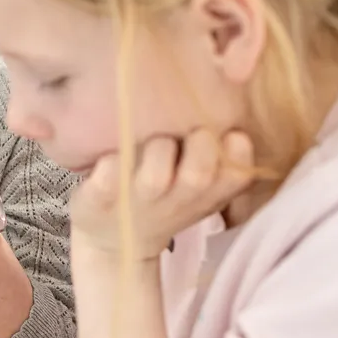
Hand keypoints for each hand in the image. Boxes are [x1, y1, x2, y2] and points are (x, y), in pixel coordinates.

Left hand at [70, 130, 253, 261]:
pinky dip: (111, 165)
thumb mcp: (196, 187)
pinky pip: (108, 179)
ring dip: (156, 151)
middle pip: (199, 176)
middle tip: (190, 134)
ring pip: (155, 177)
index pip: (237, 177)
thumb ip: (214, 157)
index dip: (238, 154)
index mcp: (204, 195)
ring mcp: (135, 201)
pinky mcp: (98, 199)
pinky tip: (110, 158)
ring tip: (151, 143)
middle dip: (199, 146)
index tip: (231, 135)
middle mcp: (175, 200)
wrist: (115, 238)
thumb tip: (230, 99)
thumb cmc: (162, 198)